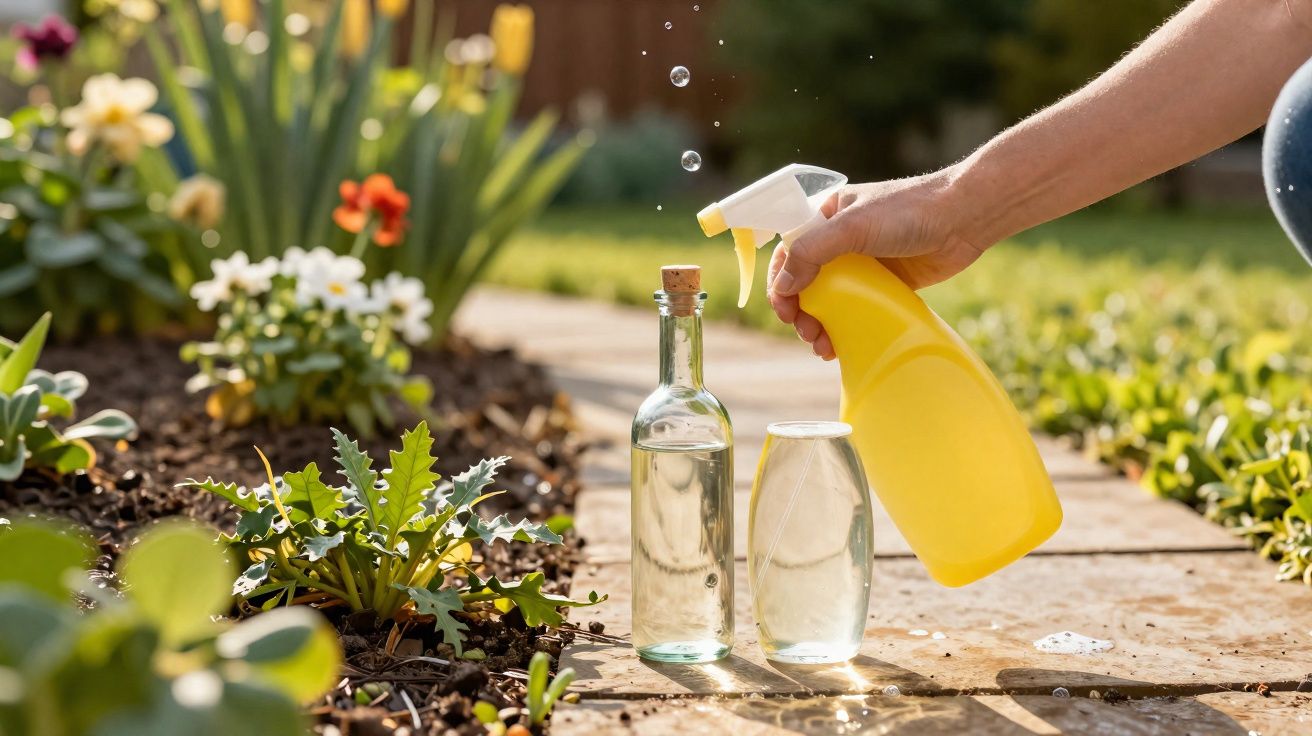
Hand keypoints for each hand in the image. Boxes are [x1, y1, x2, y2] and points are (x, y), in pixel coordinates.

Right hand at [766, 167, 987, 359]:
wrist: (963, 218)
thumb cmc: (908, 211)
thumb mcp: (852, 227)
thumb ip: (812, 252)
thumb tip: (783, 287)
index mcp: (825, 216)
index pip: (788, 251)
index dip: (779, 281)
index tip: (783, 309)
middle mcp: (839, 240)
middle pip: (805, 281)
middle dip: (799, 310)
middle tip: (805, 331)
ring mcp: (862, 263)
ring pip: (828, 300)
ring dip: (818, 324)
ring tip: (821, 345)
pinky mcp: (884, 283)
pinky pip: (854, 309)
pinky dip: (843, 328)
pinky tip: (839, 346)